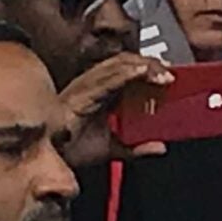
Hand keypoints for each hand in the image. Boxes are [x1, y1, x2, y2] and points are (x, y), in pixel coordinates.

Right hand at [58, 54, 172, 161]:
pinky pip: (107, 77)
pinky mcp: (82, 93)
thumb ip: (135, 147)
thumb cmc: (71, 149)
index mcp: (100, 92)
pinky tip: (142, 72)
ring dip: (144, 66)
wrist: (51, 157)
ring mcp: (87, 86)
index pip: (129, 72)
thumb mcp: (112, 148)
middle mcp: (93, 84)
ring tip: (163, 74)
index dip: (150, 70)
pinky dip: (127, 73)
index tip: (170, 78)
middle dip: (150, 65)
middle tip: (171, 75)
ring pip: (119, 65)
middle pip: (126, 63)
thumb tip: (159, 146)